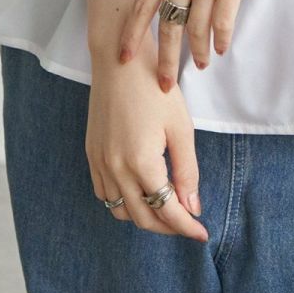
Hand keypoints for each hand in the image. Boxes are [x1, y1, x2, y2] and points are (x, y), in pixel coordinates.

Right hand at [87, 31, 208, 242]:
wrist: (119, 59)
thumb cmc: (155, 87)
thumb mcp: (180, 127)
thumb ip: (187, 170)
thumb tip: (192, 207)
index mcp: (141, 162)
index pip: (166, 210)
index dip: (186, 227)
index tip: (202, 234)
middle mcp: (115, 168)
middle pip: (143, 217)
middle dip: (168, 227)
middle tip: (188, 224)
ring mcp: (100, 162)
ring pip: (120, 210)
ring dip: (144, 216)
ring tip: (166, 208)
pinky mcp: (91, 154)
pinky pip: (104, 193)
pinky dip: (122, 202)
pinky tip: (140, 192)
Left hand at [115, 0, 286, 88]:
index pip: (142, 6)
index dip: (132, 35)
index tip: (123, 58)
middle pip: (167, 27)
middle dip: (165, 60)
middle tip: (164, 84)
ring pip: (196, 29)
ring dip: (198, 52)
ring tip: (201, 64)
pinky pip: (222, 23)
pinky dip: (220, 40)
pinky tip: (220, 49)